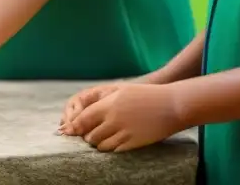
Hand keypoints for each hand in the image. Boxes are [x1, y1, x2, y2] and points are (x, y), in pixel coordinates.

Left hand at [61, 83, 183, 151]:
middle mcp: (114, 121)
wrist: (172, 105)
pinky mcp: (135, 143)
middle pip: (90, 136)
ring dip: (97, 143)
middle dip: (86, 136)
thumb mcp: (119, 89)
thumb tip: (84, 108)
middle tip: (87, 133)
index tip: (66, 131)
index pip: (82, 121)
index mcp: (108, 106)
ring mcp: (125, 134)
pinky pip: (115, 150)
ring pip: (101, 146)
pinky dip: (110, 148)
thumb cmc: (145, 94)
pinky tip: (112, 142)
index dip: (73, 127)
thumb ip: (100, 99)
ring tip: (100, 138)